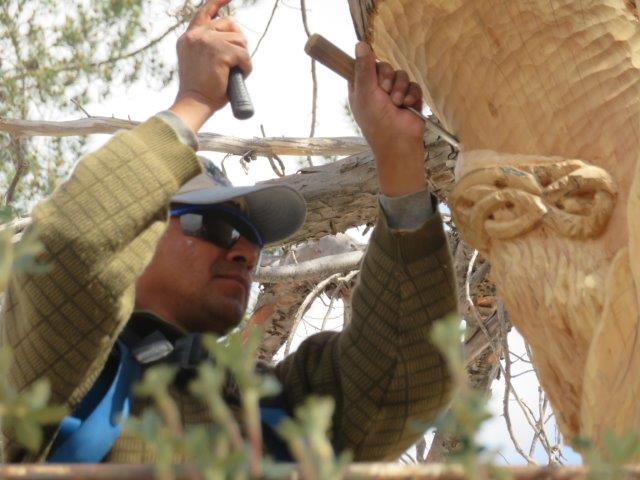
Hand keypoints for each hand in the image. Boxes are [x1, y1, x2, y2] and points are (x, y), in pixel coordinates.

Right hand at [169, 0, 251, 132]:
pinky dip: (246, 68)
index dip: (218, 2)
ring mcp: (207, 41)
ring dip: (243, 58)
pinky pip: (244, 55)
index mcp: (189, 37)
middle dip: (239, 41)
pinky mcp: (220, 51)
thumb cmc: (201, 90)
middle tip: (237, 60)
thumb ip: (209, 46)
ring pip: (240, 41)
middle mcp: (196, 35)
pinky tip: (237, 76)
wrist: (194, 103)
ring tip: (233, 72)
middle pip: (230, 24)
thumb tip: (233, 38)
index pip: (205, 11)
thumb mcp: (200, 62)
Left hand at [348, 42, 425, 196]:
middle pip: (384, 66)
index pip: (362, 66)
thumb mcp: (366, 93)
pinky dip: (411, 94)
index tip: (371, 65)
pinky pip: (413, 84)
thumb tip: (360, 43)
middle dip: (387, 77)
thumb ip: (364, 68)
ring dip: (399, 88)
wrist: (399, 142)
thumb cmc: (376, 121)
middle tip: (384, 92)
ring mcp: (394, 93)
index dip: (367, 64)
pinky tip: (408, 105)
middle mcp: (376, 89)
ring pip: (401, 74)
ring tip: (397, 103)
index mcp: (361, 88)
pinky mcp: (410, 98)